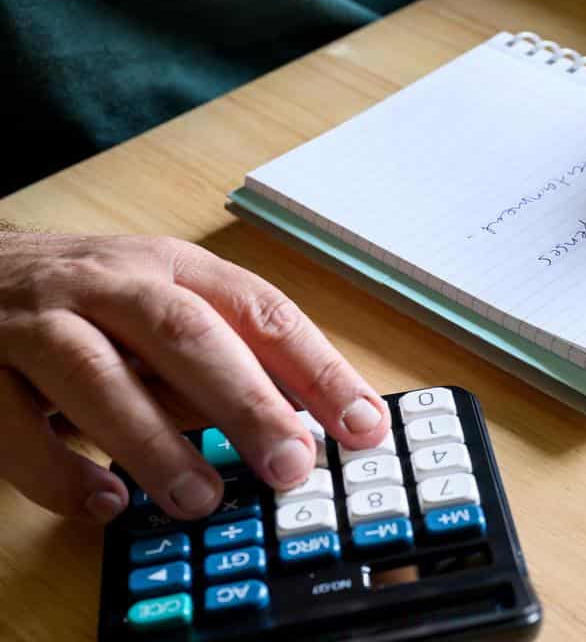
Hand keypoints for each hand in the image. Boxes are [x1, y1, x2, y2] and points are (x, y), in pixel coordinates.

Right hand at [0, 231, 390, 521]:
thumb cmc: (87, 303)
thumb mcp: (163, 311)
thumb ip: (224, 362)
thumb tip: (307, 427)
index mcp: (174, 269)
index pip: (261, 313)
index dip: (318, 369)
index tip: (363, 425)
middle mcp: (110, 285)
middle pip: (185, 334)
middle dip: (245, 402)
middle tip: (290, 465)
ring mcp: (37, 323)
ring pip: (96, 374)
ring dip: (154, 442)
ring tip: (200, 499)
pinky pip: (14, 423)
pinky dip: (59, 470)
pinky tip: (103, 505)